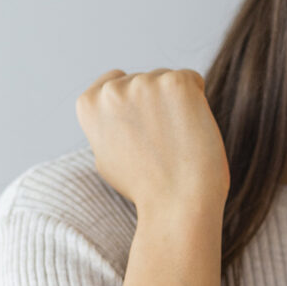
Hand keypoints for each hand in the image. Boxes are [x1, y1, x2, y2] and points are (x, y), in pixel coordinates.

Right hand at [75, 67, 230, 212]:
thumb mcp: (106, 157)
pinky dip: (198, 102)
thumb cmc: (146, 189)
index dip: (134, 107)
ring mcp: (144, 83)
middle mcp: (112, 90)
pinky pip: (193, 81)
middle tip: (162, 145)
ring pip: (167, 80)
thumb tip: (116, 109)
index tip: (142, 133)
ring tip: (176, 142)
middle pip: (143, 80)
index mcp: (89, 105)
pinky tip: (191, 131)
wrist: (177, 205)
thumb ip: (107, 126)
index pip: (114, 81)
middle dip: (156, 104)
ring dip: (176, 104)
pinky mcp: (176, 83)